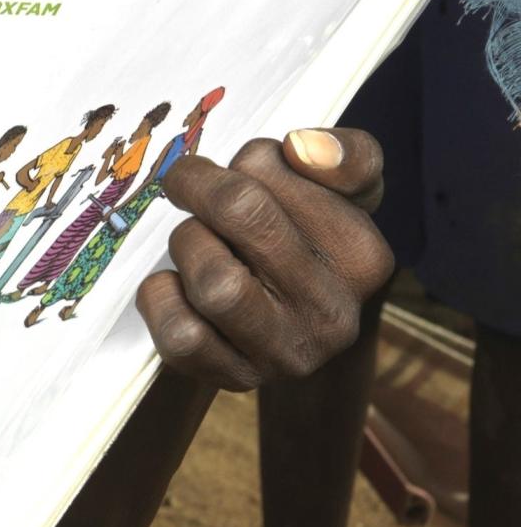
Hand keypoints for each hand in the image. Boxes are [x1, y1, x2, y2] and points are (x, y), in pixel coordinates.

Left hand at [137, 129, 394, 390]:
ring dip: (186, 245)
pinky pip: (180, 335)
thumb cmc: (310, 239)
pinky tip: (177, 286)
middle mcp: (333, 312)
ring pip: (214, 281)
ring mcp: (287, 354)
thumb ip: (345, 154)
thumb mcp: (343, 192)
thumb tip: (303, 146)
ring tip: (196, 242)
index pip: (276, 171)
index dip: (246, 159)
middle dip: (198, 187)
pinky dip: (161, 299)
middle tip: (185, 183)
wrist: (293, 327)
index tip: (244, 168)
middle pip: (240, 213)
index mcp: (364, 256)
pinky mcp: (237, 379)